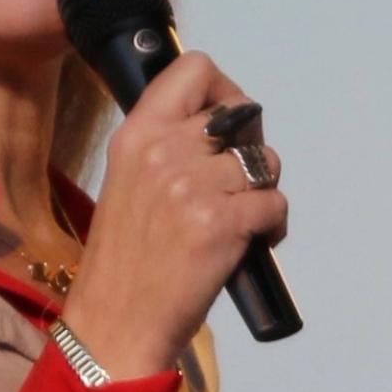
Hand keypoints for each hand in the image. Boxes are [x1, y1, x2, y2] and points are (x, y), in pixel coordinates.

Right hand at [61, 50, 289, 378]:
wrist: (116, 323)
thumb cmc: (125, 262)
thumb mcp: (128, 184)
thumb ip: (165, 147)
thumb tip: (219, 128)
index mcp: (136, 135)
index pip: (195, 69)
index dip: (225, 89)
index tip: (227, 123)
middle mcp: (163, 151)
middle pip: (241, 115)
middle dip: (251, 146)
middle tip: (239, 182)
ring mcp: (192, 186)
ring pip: (265, 160)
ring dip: (263, 190)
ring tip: (243, 219)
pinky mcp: (221, 223)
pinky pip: (275, 203)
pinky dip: (274, 224)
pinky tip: (253, 242)